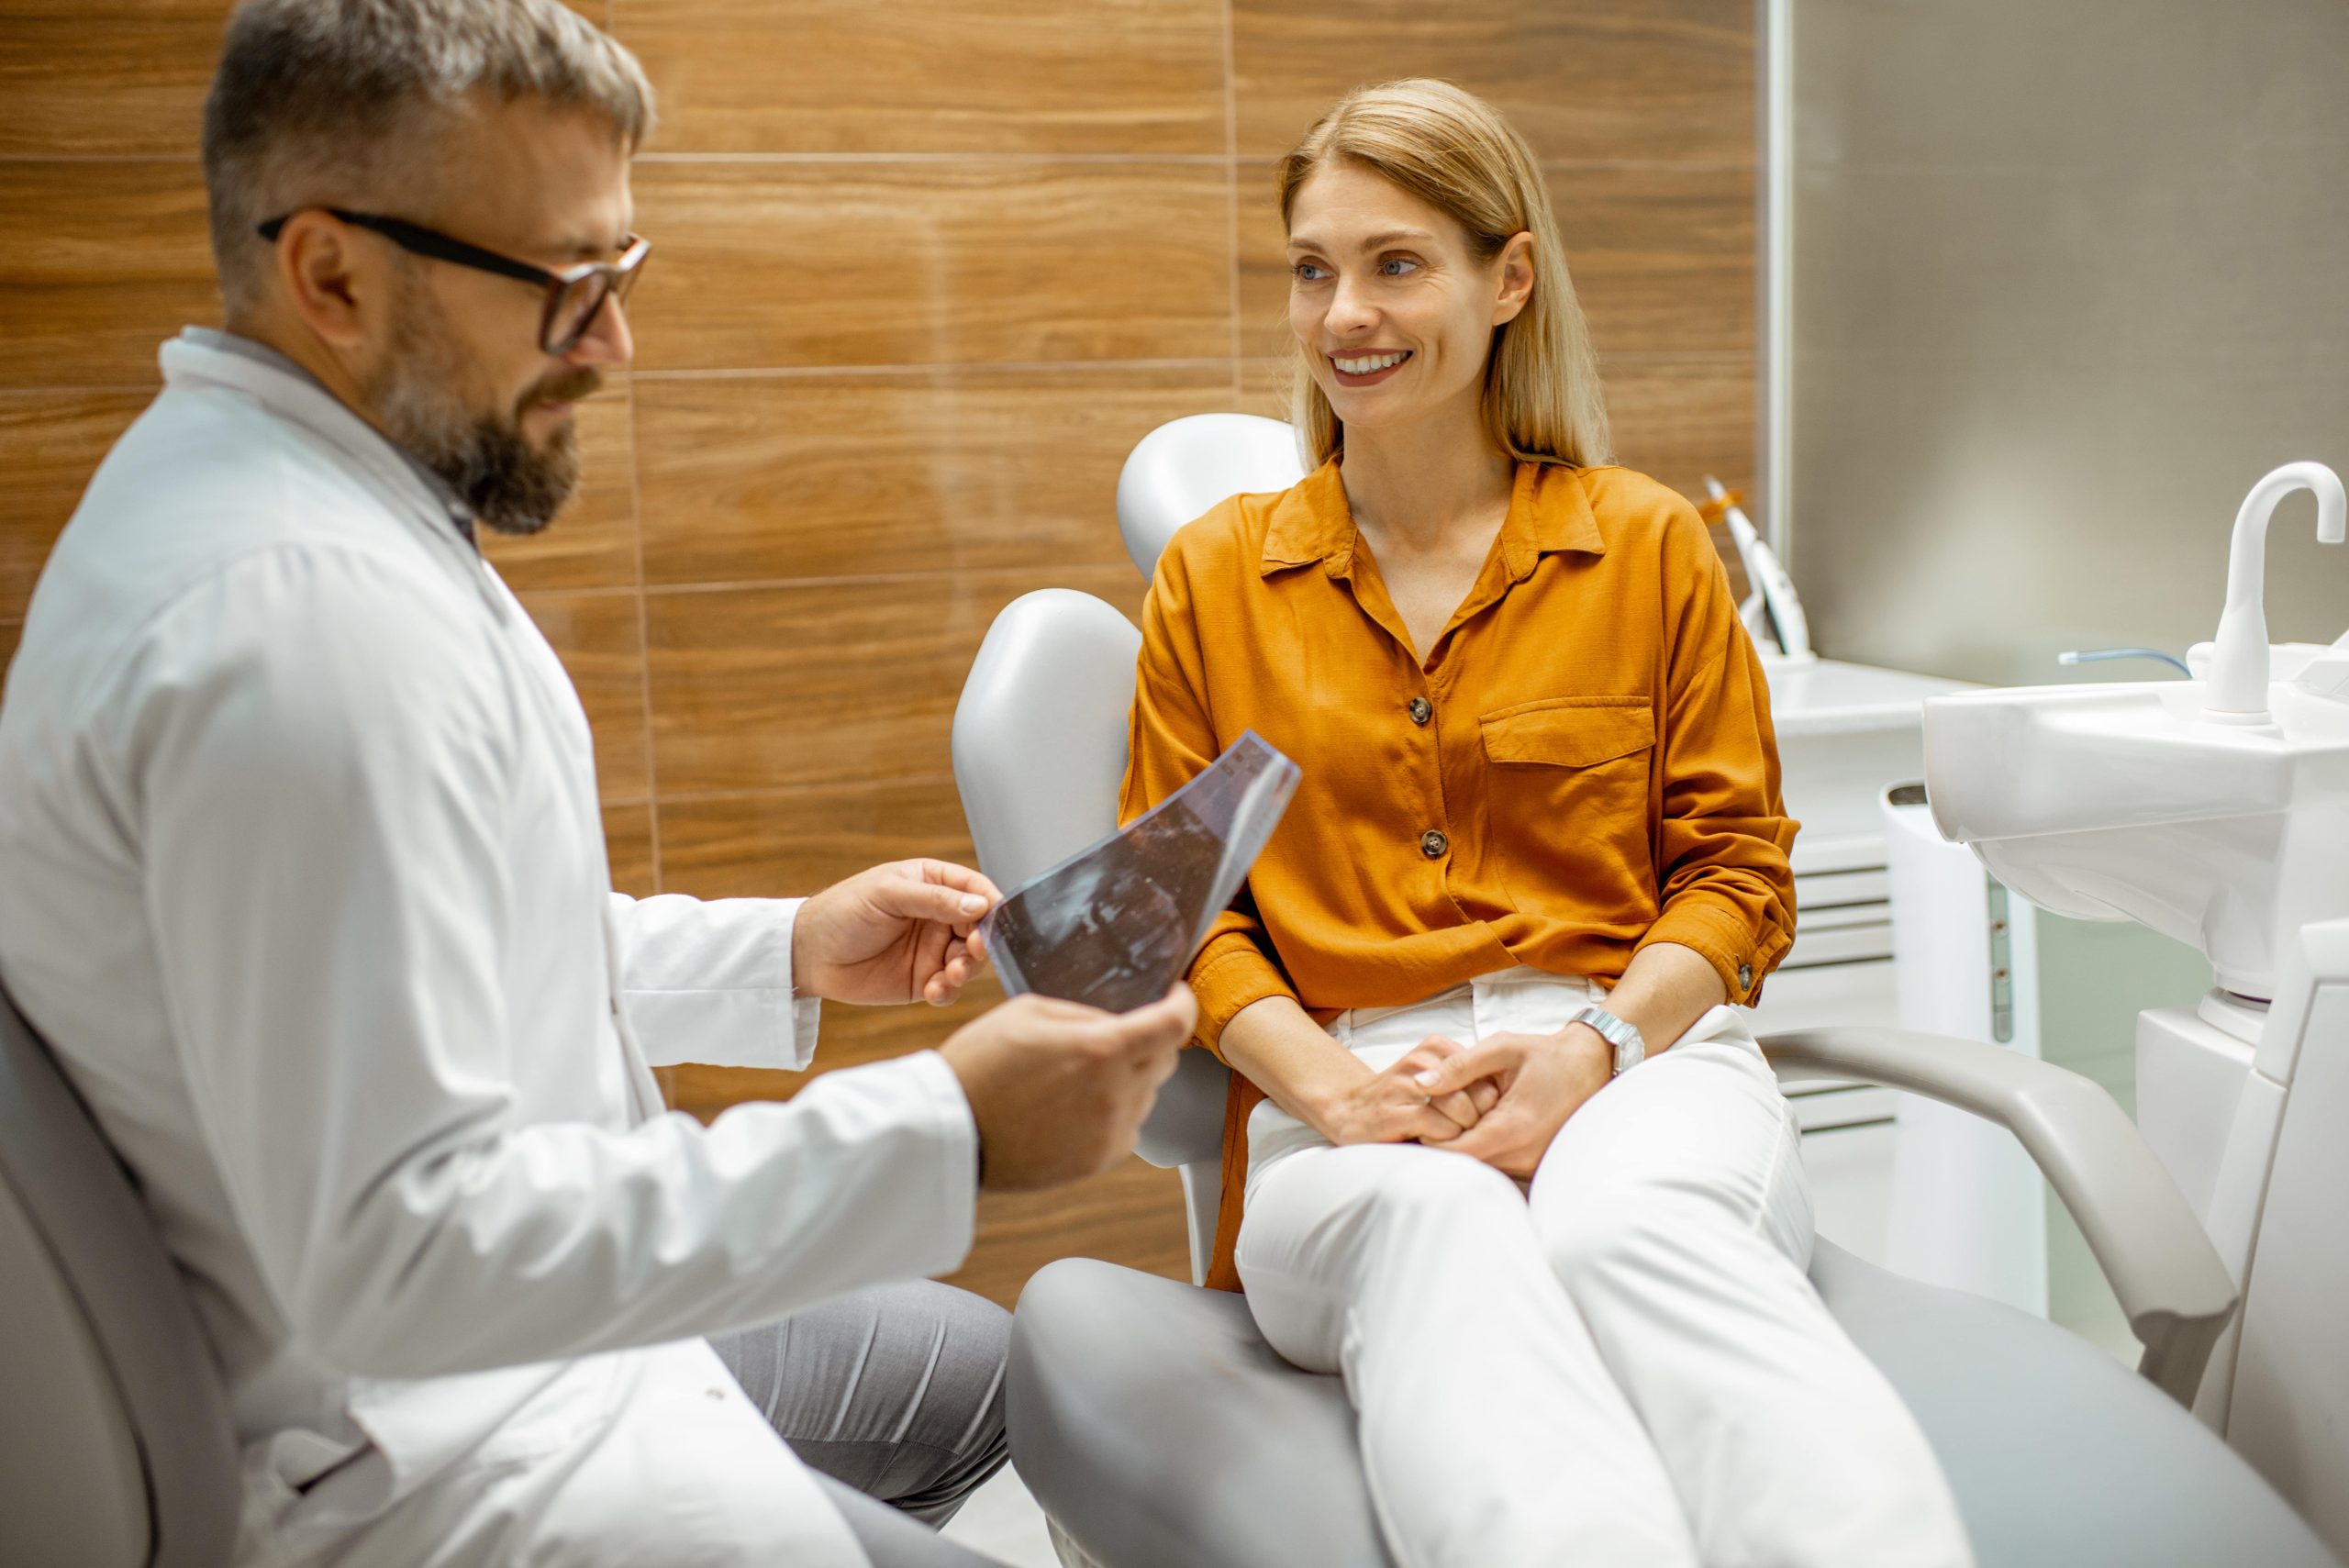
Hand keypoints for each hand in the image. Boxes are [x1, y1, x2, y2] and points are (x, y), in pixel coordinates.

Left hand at [792, 859, 999, 1006]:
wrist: (809, 954)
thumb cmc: (842, 912)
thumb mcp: (887, 895)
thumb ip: (934, 900)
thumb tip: (979, 907)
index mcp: (932, 884)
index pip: (975, 890)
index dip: (991, 904)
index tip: (997, 920)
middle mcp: (938, 916)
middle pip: (980, 928)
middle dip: (981, 942)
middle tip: (972, 952)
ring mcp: (932, 949)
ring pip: (970, 961)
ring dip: (967, 969)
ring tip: (950, 975)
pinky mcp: (923, 979)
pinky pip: (950, 988)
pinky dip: (949, 991)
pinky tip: (933, 991)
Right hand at [941, 985, 1195, 1190]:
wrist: (950, 1131)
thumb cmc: (980, 1064)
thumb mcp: (1028, 1012)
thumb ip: (1083, 1014)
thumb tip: (1116, 1022)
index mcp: (1102, 1049)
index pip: (1174, 1024)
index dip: (1184, 1004)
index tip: (1177, 996)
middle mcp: (1116, 1094)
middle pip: (1164, 1061)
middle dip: (1149, 1042)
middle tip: (1113, 1037)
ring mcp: (1110, 1132)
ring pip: (1144, 1096)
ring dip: (1126, 1080)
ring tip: (1074, 1079)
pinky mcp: (1097, 1161)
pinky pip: (1125, 1128)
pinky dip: (1111, 1113)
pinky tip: (1070, 1108)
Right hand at [1314, 1035, 1499, 1146]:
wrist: (1348, 1111)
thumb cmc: (1401, 1101)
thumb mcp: (1435, 1079)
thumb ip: (1466, 1081)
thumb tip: (1508, 1100)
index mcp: (1436, 1048)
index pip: (1488, 1074)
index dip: (1491, 1103)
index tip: (1480, 1118)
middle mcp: (1421, 1060)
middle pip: (1480, 1093)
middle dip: (1481, 1120)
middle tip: (1464, 1132)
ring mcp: (1405, 1084)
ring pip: (1462, 1110)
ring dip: (1462, 1132)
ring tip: (1447, 1138)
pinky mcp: (1393, 1112)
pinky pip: (1438, 1127)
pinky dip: (1444, 1141)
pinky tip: (1430, 1142)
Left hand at [1411, 1024, 1611, 1178]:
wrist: (1592, 1064)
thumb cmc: (1545, 1054)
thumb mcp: (1501, 1049)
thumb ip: (1458, 1067)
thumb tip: (1419, 1082)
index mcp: (1515, 1126)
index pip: (1456, 1152)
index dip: (1432, 1137)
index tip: (1425, 1115)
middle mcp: (1526, 1154)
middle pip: (1467, 1164)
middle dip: (1447, 1143)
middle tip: (1439, 1115)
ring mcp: (1534, 1164)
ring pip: (1483, 1167)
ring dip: (1467, 1147)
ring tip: (1464, 1116)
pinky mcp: (1537, 1165)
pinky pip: (1500, 1165)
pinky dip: (1486, 1149)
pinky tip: (1484, 1124)